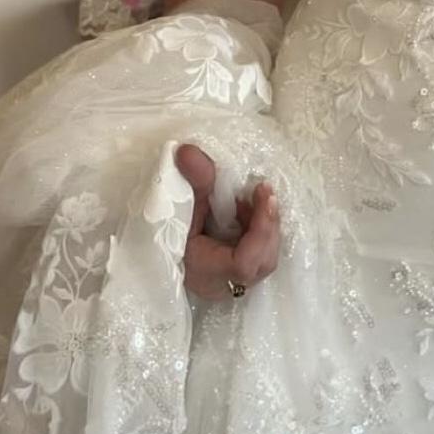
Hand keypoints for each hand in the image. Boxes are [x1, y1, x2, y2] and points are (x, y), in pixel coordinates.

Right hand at [175, 142, 280, 300]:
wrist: (164, 245)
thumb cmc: (171, 229)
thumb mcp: (181, 205)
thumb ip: (192, 181)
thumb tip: (187, 150)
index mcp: (205, 272)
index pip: (243, 264)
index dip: (259, 230)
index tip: (260, 192)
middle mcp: (224, 283)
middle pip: (264, 262)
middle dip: (269, 224)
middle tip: (263, 191)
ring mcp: (234, 281)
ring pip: (267, 257)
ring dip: (266, 223)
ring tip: (255, 197)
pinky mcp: (242, 271)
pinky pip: (263, 252)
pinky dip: (262, 227)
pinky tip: (251, 208)